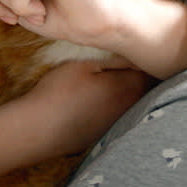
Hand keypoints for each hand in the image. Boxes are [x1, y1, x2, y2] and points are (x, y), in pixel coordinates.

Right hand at [20, 59, 152, 156]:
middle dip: (136, 76)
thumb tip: (134, 56)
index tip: (131, 51)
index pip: (147, 71)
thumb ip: (114, 60)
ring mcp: (117, 125)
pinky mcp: (104, 136)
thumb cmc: (60, 90)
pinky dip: (111, 108)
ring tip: (107, 82)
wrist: (38, 128)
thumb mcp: (85, 65)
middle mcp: (128, 108)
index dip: (140, 59)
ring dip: (125, 93)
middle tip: (122, 63)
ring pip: (130, 104)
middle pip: (142, 88)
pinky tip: (95, 103)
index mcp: (127, 87)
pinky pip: (116, 117)